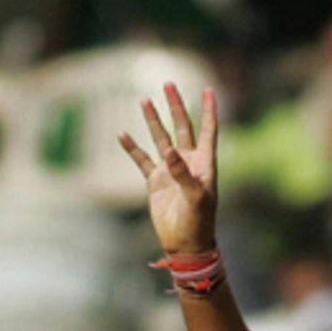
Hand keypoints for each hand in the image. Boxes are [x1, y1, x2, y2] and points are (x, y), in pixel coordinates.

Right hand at [118, 83, 218, 254]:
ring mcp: (171, 171)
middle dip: (176, 106)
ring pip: (161, 139)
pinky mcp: (156, 182)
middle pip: (183, 128)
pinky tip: (122, 134)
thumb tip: (170, 150)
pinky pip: (142, 160)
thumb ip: (183, 173)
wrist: (185, 246)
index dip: (209, 111)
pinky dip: (132, 148)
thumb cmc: (198, 224)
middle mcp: (188, 163)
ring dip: (154, 121)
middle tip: (169, 84)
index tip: (208, 89)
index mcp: (204, 165)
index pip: (208, 131)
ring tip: (145, 100)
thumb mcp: (195, 198)